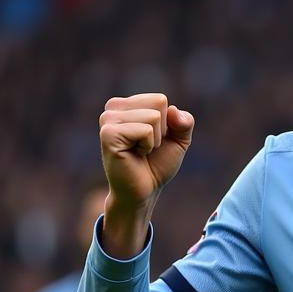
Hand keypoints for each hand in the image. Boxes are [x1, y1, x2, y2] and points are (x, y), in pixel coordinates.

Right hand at [97, 93, 193, 257]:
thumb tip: (173, 111)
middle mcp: (113, 108)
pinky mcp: (108, 134)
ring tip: (140, 151)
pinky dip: (148, 145)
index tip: (152, 140)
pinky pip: (145, 130)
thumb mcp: (179, 140)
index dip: (166, 124)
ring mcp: (108, 120)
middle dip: (162, 131)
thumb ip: (184, 122)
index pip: (160, 99)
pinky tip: (134, 154)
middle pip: (158, 104)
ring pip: (154, 117)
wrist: (144, 191)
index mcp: (126, 105)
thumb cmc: (157, 165)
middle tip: (146, 147)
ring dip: (155, 140)